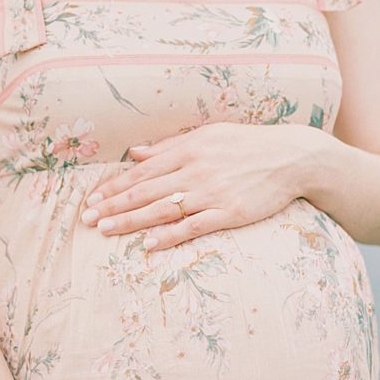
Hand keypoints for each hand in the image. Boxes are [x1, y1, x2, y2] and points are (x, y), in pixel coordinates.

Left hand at [81, 122, 319, 250]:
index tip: (92, 200)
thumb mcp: (208, 135)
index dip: (114, 187)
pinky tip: (150, 244)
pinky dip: (170, 235)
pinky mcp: (230, 212)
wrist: (292, 157)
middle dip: (113, 206)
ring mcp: (212, 192)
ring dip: (132, 221)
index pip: (142, 170)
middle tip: (87, 220)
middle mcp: (195, 170)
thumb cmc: (248, 144)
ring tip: (106, 231)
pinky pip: (194, 226)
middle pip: (146, 190)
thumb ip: (170, 146)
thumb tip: (135, 152)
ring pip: (163, 208)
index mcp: (189, 149)